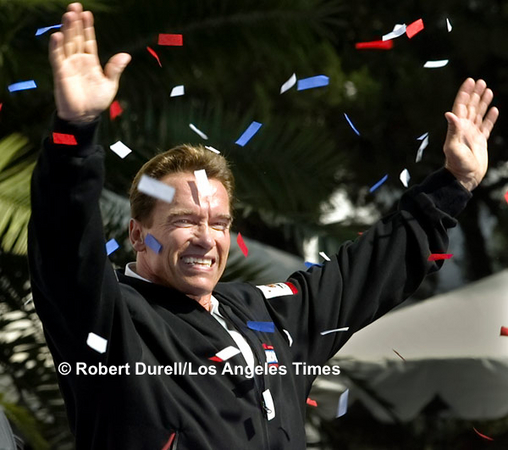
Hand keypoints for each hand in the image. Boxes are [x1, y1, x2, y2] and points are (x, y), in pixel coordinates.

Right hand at [49, 3, 130, 122]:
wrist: (86, 116)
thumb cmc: (97, 102)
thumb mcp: (110, 84)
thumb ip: (115, 69)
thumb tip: (126, 55)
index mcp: (91, 61)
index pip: (88, 40)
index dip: (87, 27)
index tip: (88, 14)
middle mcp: (78, 60)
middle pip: (76, 37)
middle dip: (76, 22)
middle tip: (76, 6)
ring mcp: (68, 65)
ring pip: (66, 43)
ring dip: (66, 29)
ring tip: (69, 14)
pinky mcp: (60, 73)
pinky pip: (56, 57)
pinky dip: (56, 46)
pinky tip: (57, 35)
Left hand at [443, 78, 498, 190]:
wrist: (464, 177)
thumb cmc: (457, 164)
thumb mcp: (453, 147)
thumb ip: (453, 130)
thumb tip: (449, 113)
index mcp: (457, 128)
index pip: (461, 106)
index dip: (465, 93)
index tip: (470, 81)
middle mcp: (464, 129)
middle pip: (470, 107)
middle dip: (475, 94)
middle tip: (480, 81)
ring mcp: (472, 134)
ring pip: (479, 114)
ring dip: (483, 102)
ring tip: (488, 90)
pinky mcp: (480, 141)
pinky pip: (486, 126)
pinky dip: (490, 117)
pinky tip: (494, 109)